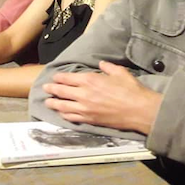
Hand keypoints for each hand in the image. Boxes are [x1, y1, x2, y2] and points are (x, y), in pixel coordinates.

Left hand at [43, 61, 161, 134]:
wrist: (139, 110)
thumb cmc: (131, 89)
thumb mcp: (119, 72)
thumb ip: (107, 67)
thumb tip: (101, 64)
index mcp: (90, 80)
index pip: (67, 78)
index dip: (59, 77)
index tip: (55, 76)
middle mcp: (84, 94)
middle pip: (62, 91)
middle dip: (51, 89)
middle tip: (45, 87)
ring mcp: (85, 109)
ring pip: (63, 106)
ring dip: (53, 103)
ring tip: (47, 102)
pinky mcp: (89, 120)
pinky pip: (71, 117)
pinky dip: (64, 115)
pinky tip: (61, 113)